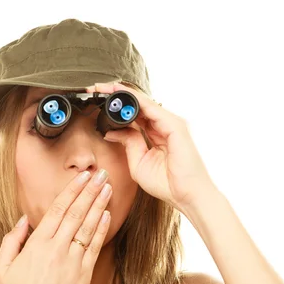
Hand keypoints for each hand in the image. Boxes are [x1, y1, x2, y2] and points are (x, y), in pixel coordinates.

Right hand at [0, 169, 111, 283]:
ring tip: (107, 188)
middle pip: (76, 213)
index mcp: (37, 243)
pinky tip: (107, 215)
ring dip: (98, 205)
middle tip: (101, 174)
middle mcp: (56, 248)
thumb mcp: (3, 266)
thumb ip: (12, 240)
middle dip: (89, 191)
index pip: (57, 210)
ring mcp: (72, 261)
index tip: (82, 177)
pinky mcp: (84, 275)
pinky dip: (101, 229)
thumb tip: (24, 220)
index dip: (71, 191)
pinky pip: (94, 247)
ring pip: (87, 227)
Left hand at [86, 82, 217, 212]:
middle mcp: (165, 125)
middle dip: (117, 95)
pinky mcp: (175, 126)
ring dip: (124, 93)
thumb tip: (111, 131)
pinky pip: (151, 108)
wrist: (187, 196)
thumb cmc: (168, 184)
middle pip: (139, 104)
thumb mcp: (138, 162)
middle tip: (96, 88)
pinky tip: (121, 94)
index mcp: (158, 134)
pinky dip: (135, 100)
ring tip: (105, 87)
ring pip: (144, 102)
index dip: (117, 107)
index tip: (99, 100)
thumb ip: (128, 143)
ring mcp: (172, 123)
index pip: (135, 115)